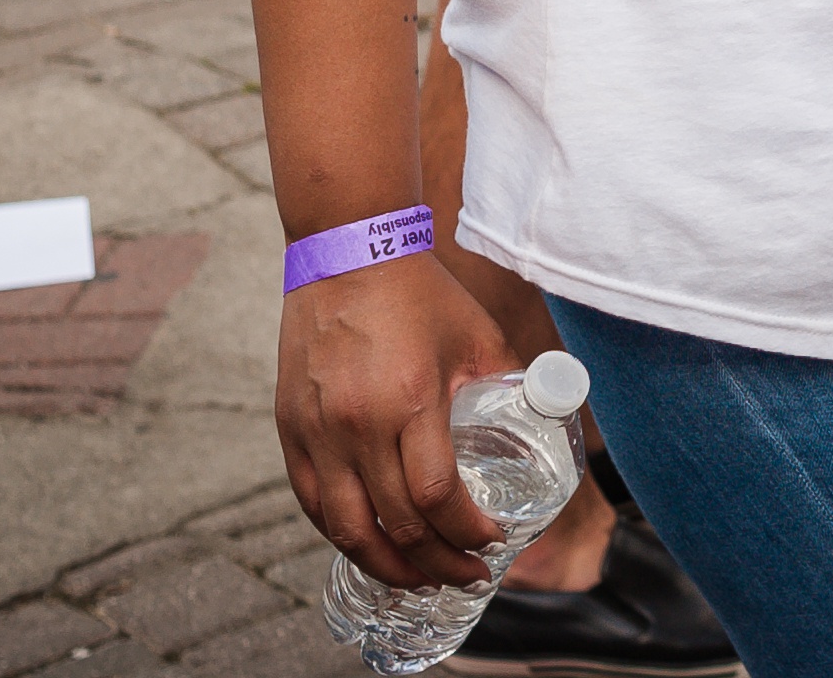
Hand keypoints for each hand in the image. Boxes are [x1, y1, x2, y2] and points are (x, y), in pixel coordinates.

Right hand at [276, 250, 519, 593]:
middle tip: (466, 575)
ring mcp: (317, 431)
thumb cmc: (419, 294)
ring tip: (418, 579)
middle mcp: (358, 425)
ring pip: (345, 528)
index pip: (438, 497)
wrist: (347, 253)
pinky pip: (311, 501)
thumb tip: (542, 423)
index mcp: (410, 401)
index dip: (468, 533)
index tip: (493, 541)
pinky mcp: (291, 429)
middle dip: (437, 563)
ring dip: (385, 566)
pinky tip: (368, 545)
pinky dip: (339, 534)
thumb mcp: (476, 337)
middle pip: (396, 525)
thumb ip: (506, 384)